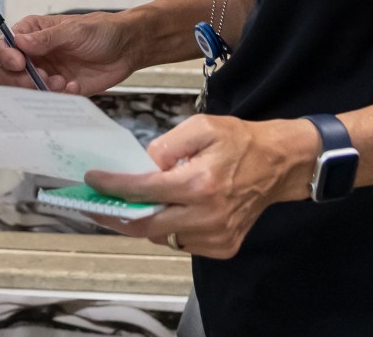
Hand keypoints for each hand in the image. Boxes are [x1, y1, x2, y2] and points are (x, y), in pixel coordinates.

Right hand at [0, 12, 140, 95]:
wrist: (127, 48)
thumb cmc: (101, 31)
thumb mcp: (74, 30)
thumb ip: (46, 38)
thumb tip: (18, 42)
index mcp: (32, 34)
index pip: (4, 45)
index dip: (6, 56)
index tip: (19, 63)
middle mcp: (34, 55)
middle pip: (6, 73)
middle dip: (19, 80)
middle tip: (40, 79)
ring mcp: (45, 74)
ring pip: (23, 90)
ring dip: (39, 90)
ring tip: (61, 82)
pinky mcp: (59, 90)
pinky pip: (47, 100)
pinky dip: (58, 96)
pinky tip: (74, 85)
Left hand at [84, 115, 318, 258]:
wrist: (278, 164)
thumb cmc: (240, 142)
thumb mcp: (202, 126)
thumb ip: (166, 145)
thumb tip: (142, 166)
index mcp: (199, 183)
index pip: (143, 190)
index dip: (112, 187)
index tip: (93, 181)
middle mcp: (206, 215)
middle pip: (146, 225)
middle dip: (116, 216)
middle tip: (96, 206)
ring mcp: (216, 235)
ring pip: (164, 237)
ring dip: (146, 222)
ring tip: (136, 204)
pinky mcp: (224, 246)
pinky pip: (183, 243)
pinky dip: (171, 229)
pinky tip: (173, 211)